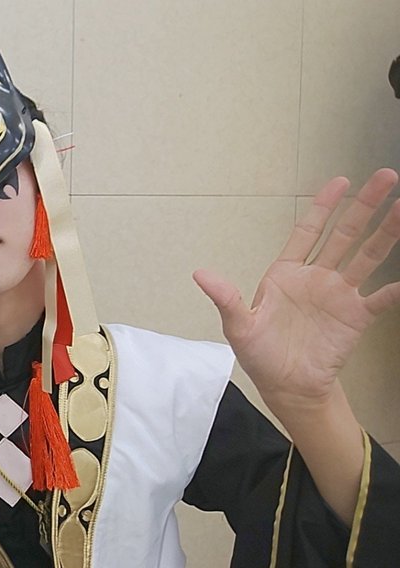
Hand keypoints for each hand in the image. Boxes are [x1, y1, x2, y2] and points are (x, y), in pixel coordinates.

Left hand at [194, 168, 399, 409]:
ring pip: (367, 256)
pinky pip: (380, 299)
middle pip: (345, 234)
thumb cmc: (260, 354)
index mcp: (287, 273)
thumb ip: (225, 297)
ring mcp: (339, 295)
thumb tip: (199, 274)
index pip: (308, 231)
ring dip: (386, 233)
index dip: (323, 206)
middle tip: (385, 177)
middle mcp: (317, 277)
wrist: (286, 386)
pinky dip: (394, 289)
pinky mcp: (355, 317)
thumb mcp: (238, 325)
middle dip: (364, 206)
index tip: (340, 182)